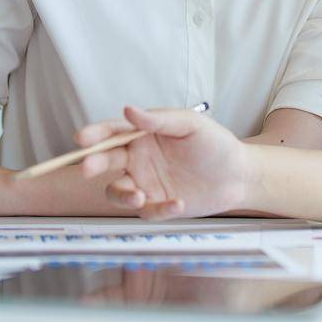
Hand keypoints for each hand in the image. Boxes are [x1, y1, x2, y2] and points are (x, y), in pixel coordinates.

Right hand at [76, 105, 252, 218]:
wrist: (239, 175)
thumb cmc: (215, 144)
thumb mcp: (191, 125)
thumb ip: (160, 120)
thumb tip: (128, 110)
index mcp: (143, 135)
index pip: (113, 132)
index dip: (96, 134)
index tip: (82, 138)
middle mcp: (138, 159)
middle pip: (106, 161)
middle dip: (93, 164)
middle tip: (88, 168)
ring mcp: (145, 183)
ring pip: (118, 191)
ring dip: (122, 195)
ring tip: (139, 196)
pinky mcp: (157, 205)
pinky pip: (146, 211)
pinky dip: (158, 209)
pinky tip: (176, 204)